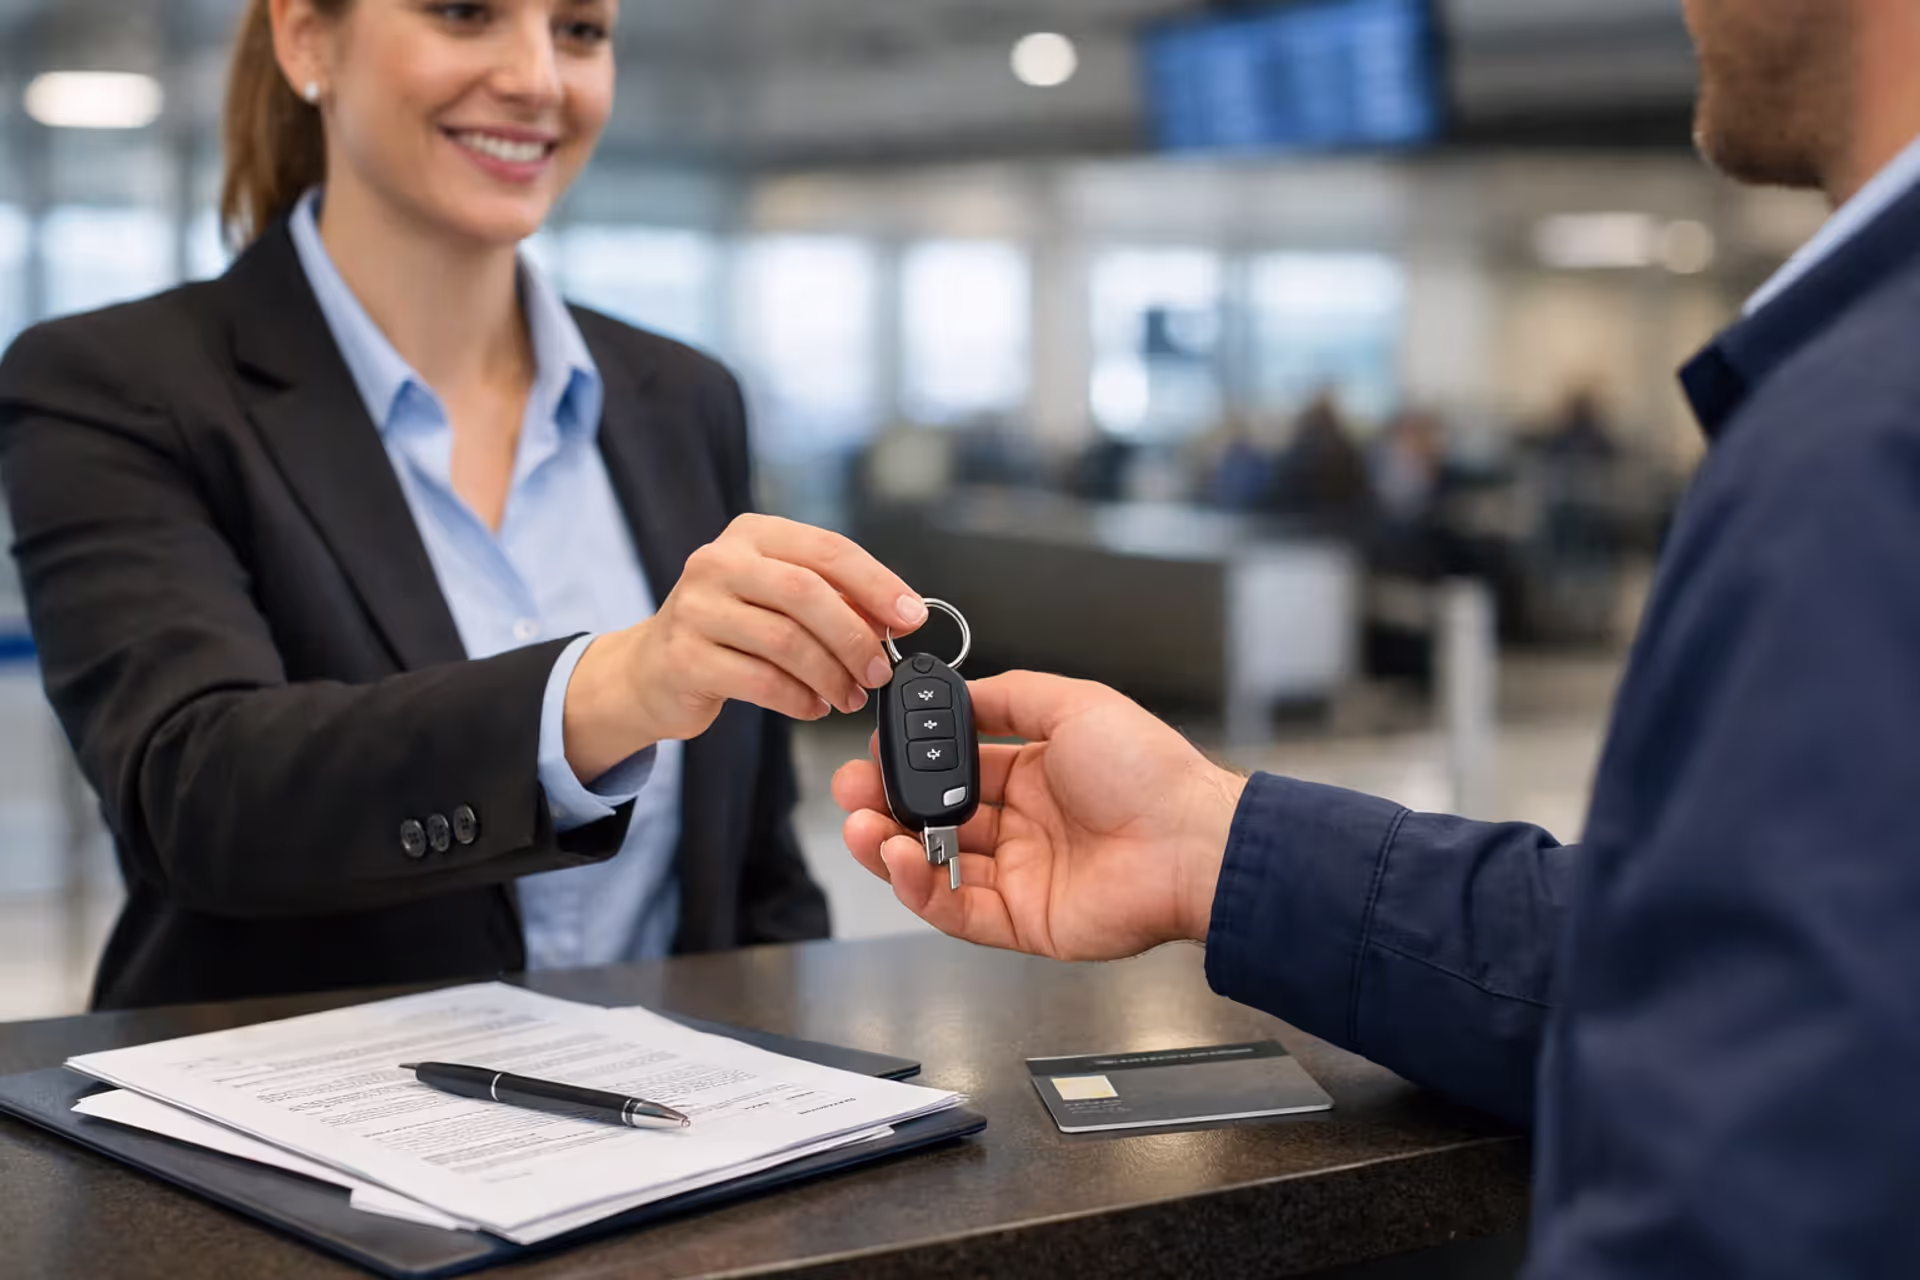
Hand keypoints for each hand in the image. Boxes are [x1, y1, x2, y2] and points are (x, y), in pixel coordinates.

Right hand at [565, 515, 925, 777]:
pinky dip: (800, 699)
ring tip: (849, 697)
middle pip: (806, 592)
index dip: (877, 584)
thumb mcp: (778, 599)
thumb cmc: (729, 630)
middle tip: (879, 671)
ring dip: (831, 675)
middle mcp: (718, 561)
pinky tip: (813, 706)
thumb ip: (834, 600)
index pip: (828, 549)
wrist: (650, 670)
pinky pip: (762, 681)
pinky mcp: (684, 657)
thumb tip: (899, 618)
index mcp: (752, 534)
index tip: (911, 617)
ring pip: (786, 641)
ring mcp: (695, 608)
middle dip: (854, 636)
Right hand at [833, 672, 1247, 961]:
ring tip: (861, 827)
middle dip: (885, 805)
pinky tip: (899, 859)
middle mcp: (1024, 826)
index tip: (876, 749)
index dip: (912, 763)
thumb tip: (959, 690)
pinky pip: (955, 909)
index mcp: (1036, 774)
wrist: (1191, 842)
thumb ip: (1009, 697)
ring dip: (889, 846)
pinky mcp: (1021, 921)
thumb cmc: (1150, 773)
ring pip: (935, 865)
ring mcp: (1020, 876)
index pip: (955, 768)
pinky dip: (918, 888)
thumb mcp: (1074, 704)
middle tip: (851, 791)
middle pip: (935, 819)